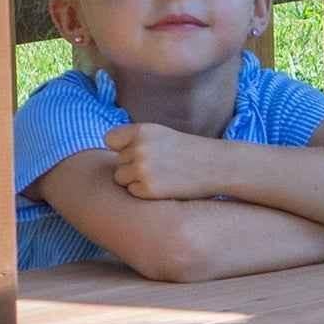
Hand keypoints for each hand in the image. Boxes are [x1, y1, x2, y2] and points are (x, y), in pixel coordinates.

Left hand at [100, 121, 222, 199]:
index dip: (120, 148)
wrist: (216, 166)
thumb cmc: (187, 151)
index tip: (135, 152)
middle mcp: (139, 148)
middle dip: (132, 166)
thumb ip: (135, 139)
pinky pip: (132, 192)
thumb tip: (107, 148)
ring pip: (121, 178)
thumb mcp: (161, 134)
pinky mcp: (148, 189)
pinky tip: (163, 186)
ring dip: (135, 180)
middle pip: (117, 162)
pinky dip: (144, 192)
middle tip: (158, 166)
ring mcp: (142, 169)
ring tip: (160, 176)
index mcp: (141, 131)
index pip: (110, 140)